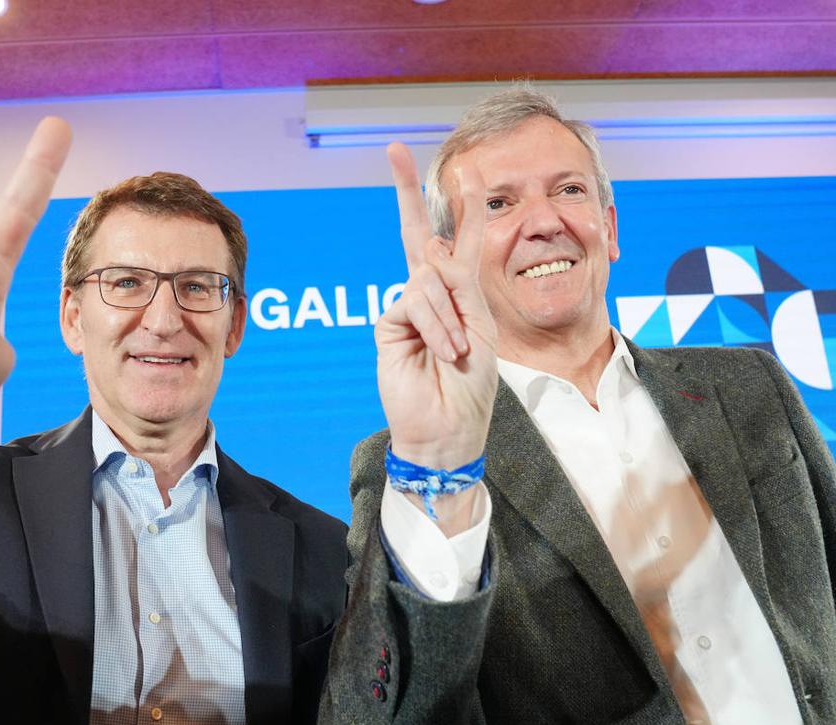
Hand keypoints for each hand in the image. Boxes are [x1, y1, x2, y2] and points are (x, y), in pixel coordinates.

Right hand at [375, 142, 497, 474]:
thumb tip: (429, 253)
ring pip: (428, 278)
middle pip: (418, 233)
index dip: (464, 205)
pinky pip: (415, 301)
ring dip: (449, 316)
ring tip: (456, 352)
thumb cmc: (471, 387)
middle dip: (406, 190)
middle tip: (393, 149)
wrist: (448, 428)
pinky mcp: (389, 323)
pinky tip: (442, 351)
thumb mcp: (481, 328)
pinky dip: (436, 325)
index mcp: (462, 294)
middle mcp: (432, 294)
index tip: (468, 169)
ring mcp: (408, 308)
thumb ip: (459, 286)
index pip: (459, 240)